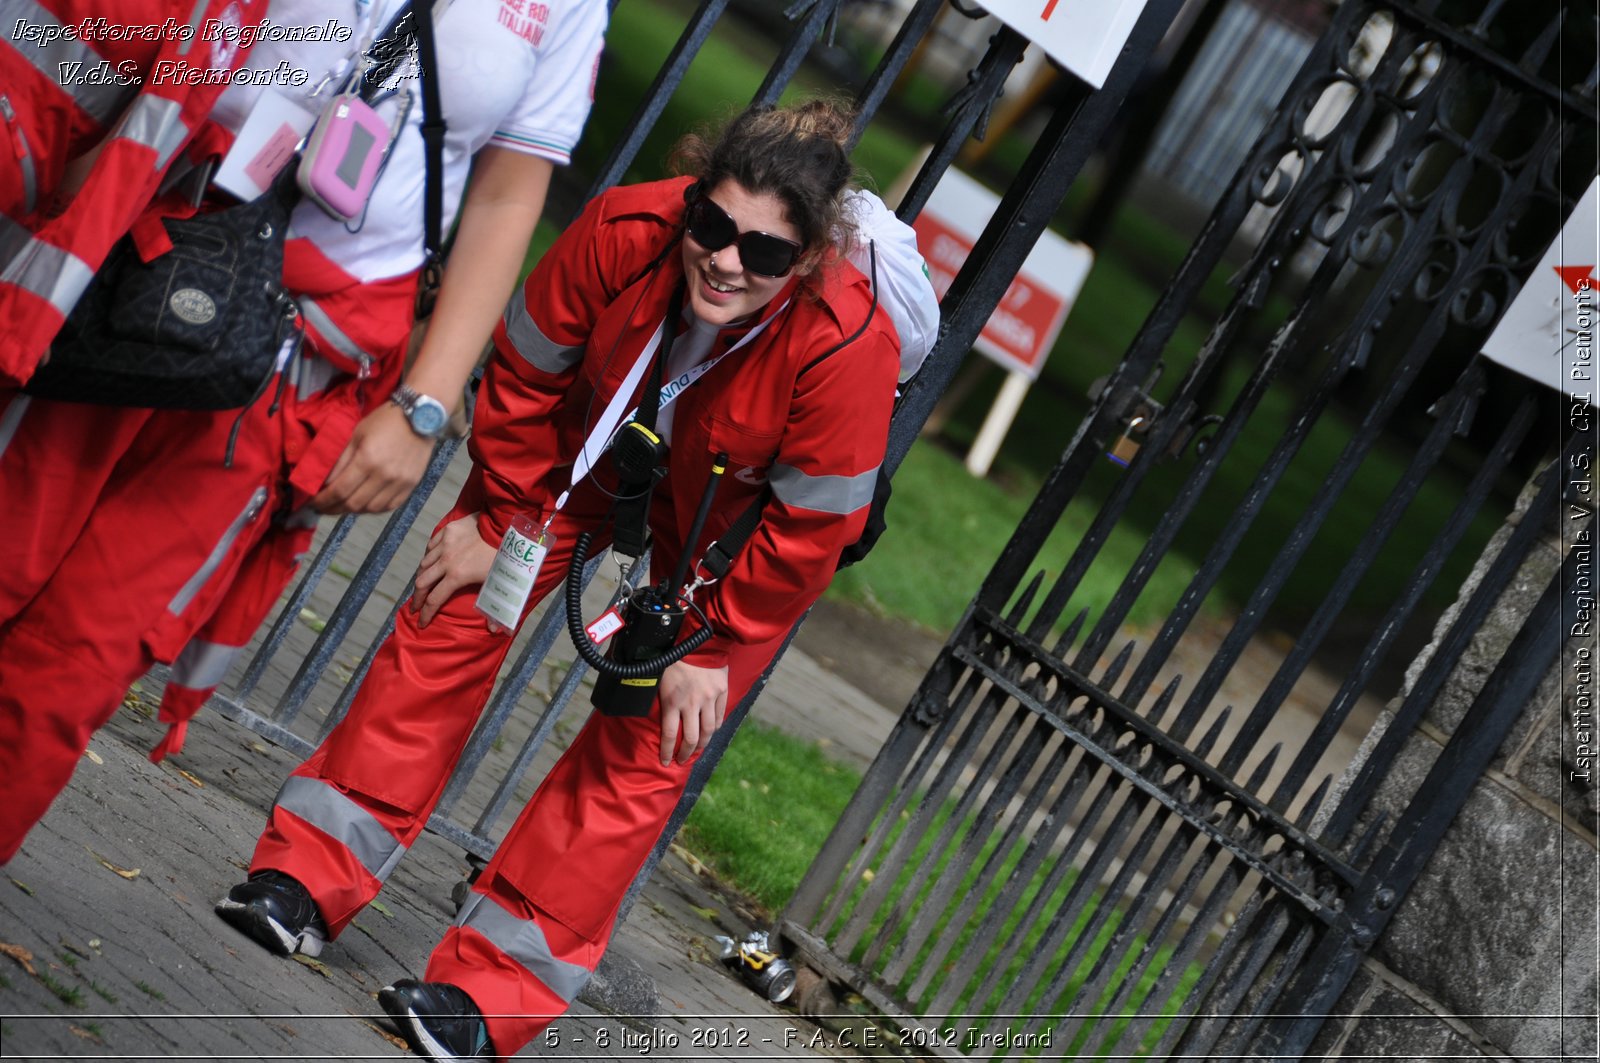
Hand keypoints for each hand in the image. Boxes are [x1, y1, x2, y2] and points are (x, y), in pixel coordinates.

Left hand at [311, 403, 435, 514]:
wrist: (421, 417)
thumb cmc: (385, 421)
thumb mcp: (356, 434)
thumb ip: (340, 460)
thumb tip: (324, 482)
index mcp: (367, 460)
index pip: (339, 490)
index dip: (323, 500)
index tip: (313, 503)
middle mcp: (384, 475)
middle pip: (353, 504)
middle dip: (334, 508)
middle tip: (324, 507)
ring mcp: (400, 483)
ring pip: (370, 509)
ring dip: (352, 510)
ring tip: (342, 505)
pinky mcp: (410, 486)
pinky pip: (388, 506)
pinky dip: (373, 508)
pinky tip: (364, 503)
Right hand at [412, 512, 495, 626]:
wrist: (504, 525)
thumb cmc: (503, 556)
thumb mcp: (498, 582)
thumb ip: (494, 607)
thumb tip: (494, 631)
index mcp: (456, 576)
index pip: (435, 600)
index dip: (426, 614)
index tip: (421, 623)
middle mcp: (445, 561)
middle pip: (423, 583)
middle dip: (417, 598)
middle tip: (415, 607)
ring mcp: (444, 544)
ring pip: (424, 563)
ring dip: (421, 577)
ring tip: (421, 585)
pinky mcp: (447, 531)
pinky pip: (431, 545)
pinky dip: (428, 556)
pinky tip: (429, 561)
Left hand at [656, 660, 728, 766]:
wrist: (698, 641)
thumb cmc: (674, 659)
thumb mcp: (660, 679)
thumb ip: (660, 699)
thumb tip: (653, 714)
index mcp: (673, 701)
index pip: (669, 735)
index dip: (667, 752)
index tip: (665, 762)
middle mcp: (691, 703)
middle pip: (691, 738)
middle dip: (686, 753)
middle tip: (682, 760)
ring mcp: (708, 699)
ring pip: (708, 730)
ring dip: (703, 744)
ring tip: (698, 749)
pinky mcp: (721, 692)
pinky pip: (720, 716)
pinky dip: (716, 727)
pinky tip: (711, 731)